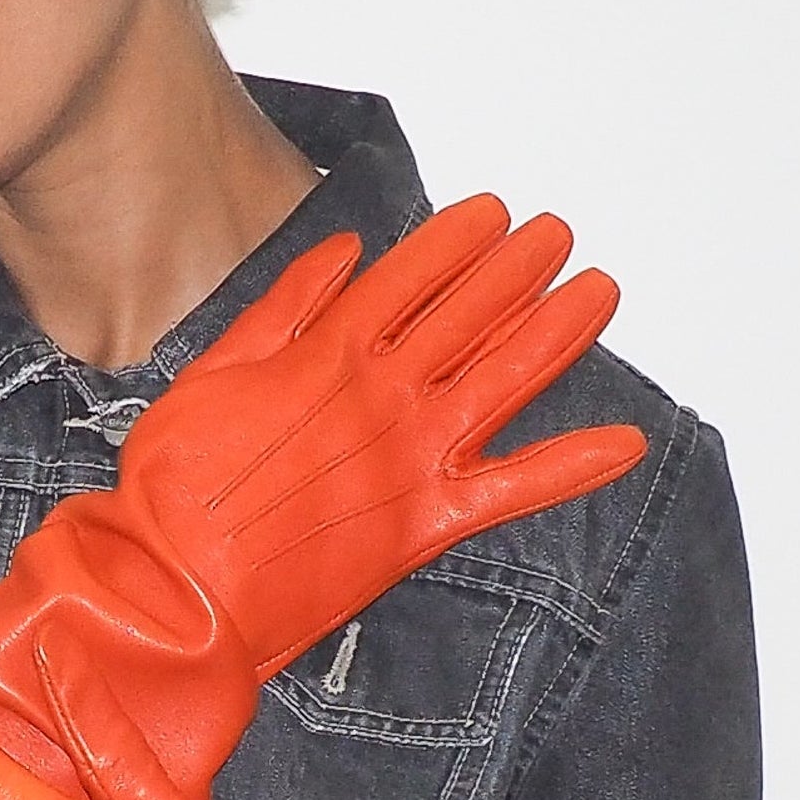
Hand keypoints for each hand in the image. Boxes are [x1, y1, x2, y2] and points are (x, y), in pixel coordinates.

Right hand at [111, 193, 645, 675]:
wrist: (176, 587)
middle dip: (520, 268)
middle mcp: (383, 397)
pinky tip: (624, 445)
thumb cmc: (174, 489)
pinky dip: (571, 467)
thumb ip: (282, 309)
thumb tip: (342, 254)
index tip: (493, 211)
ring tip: (599, 290)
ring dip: (559, 332)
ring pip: (506, 381)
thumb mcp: (211, 372)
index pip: (411, 278)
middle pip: (470, 315)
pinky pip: (515, 491)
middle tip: (556, 234)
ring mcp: (412, 460)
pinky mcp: (425, 527)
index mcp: (327, 355)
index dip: (459, 240)